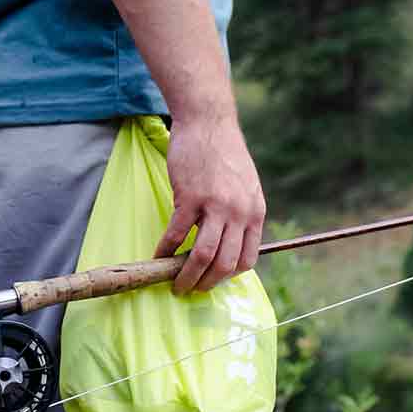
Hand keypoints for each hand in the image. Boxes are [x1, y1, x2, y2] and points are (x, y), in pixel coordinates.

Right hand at [154, 116, 265, 293]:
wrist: (208, 122)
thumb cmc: (224, 153)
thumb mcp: (246, 186)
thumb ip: (242, 213)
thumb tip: (231, 241)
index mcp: (255, 212)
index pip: (248, 259)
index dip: (229, 276)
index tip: (214, 279)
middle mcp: (239, 213)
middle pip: (225, 264)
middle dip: (207, 284)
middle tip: (191, 289)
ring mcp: (215, 206)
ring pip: (203, 256)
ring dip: (186, 276)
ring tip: (175, 283)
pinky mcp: (190, 198)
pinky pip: (176, 235)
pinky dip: (165, 250)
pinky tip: (157, 256)